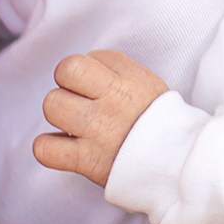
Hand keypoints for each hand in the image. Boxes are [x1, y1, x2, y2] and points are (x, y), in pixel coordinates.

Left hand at [32, 49, 169, 188]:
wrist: (179, 165)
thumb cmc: (162, 124)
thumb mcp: (149, 86)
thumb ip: (120, 73)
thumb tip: (89, 66)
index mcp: (130, 79)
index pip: (91, 57)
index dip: (91, 71)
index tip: (101, 87)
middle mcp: (112, 100)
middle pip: (66, 70)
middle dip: (68, 85)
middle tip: (82, 102)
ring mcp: (97, 130)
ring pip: (52, 105)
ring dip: (59, 115)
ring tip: (76, 125)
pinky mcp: (87, 160)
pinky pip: (45, 148)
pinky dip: (48, 148)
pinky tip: (64, 148)